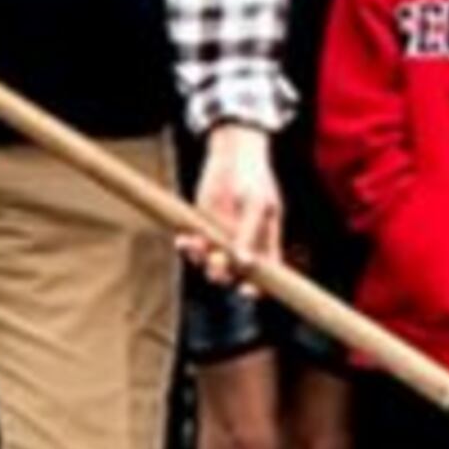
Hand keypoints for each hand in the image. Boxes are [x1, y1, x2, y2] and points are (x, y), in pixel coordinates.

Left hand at [181, 123, 281, 281]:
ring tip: (193, 244)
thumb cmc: (253, 180)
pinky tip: (184, 239)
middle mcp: (243, 248)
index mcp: (264, 244)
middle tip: (215, 264)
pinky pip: (193, 248)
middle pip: (233, 275)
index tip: (246, 290)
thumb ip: (250, 234)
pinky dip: (187, 247)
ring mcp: (221, 241)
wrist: (231, 158)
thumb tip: (246, 264)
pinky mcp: (202, 231)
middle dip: (222, 274)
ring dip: (200, 260)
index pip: (264, 276)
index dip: (257, 288)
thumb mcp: (257, 205)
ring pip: (209, 264)